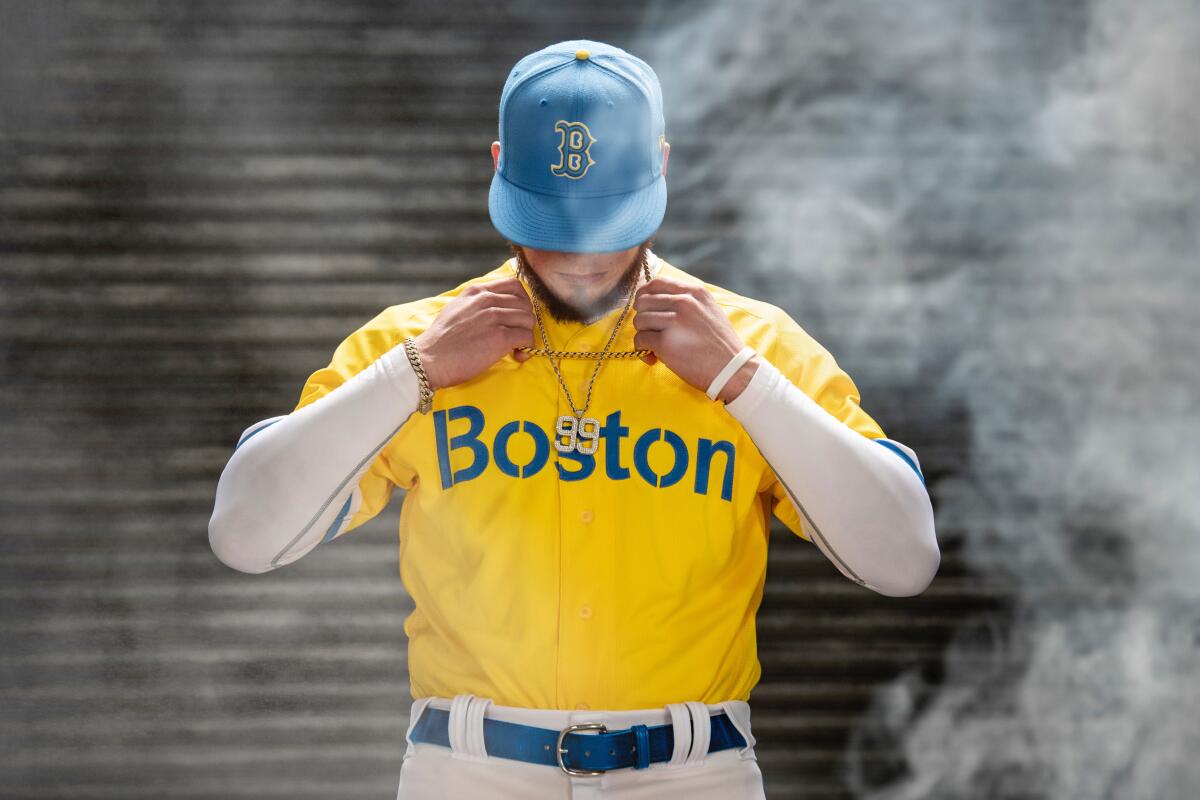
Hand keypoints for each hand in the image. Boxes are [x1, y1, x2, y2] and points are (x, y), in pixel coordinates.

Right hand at [413, 276, 535, 389]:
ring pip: (528, 320)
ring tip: (516, 348)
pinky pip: (526, 337)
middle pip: (524, 304)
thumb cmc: (440, 341)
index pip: (514, 285)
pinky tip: (517, 355)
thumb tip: (494, 310)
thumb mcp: (456, 309)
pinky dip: (526, 347)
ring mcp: (494, 317)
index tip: (517, 316)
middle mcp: (487, 300)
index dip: (521, 302)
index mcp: (477, 291)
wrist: (429, 359)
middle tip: (517, 336)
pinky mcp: (500, 337)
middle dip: (524, 321)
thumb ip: (475, 304)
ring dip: (526, 335)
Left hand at [632, 275, 759, 402]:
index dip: (644, 295)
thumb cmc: (720, 344)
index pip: (657, 283)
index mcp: (695, 293)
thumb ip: (687, 301)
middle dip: (643, 318)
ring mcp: (675, 322)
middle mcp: (684, 303)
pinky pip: (641, 340)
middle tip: (651, 332)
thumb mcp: (710, 310)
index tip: (644, 307)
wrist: (732, 369)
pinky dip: (642, 350)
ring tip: (655, 347)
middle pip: (644, 302)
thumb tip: (656, 300)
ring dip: (643, 334)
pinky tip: (654, 357)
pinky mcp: (666, 343)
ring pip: (640, 320)